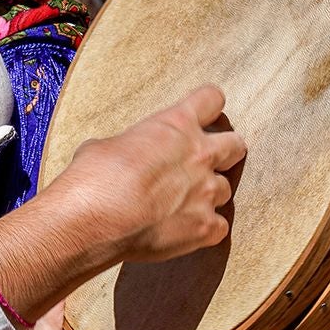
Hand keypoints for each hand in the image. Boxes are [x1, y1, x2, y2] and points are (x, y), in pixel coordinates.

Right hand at [61, 85, 245, 265]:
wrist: (94, 220)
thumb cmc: (93, 178)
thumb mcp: (106, 145)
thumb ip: (131, 146)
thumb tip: (125, 156)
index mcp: (176, 124)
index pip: (211, 99)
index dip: (208, 106)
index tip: (205, 113)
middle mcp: (200, 155)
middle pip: (236, 144)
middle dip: (225, 151)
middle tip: (206, 160)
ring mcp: (206, 192)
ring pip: (226, 189)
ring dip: (209, 193)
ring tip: (187, 202)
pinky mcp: (205, 227)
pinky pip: (220, 226)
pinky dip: (206, 228)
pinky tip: (186, 229)